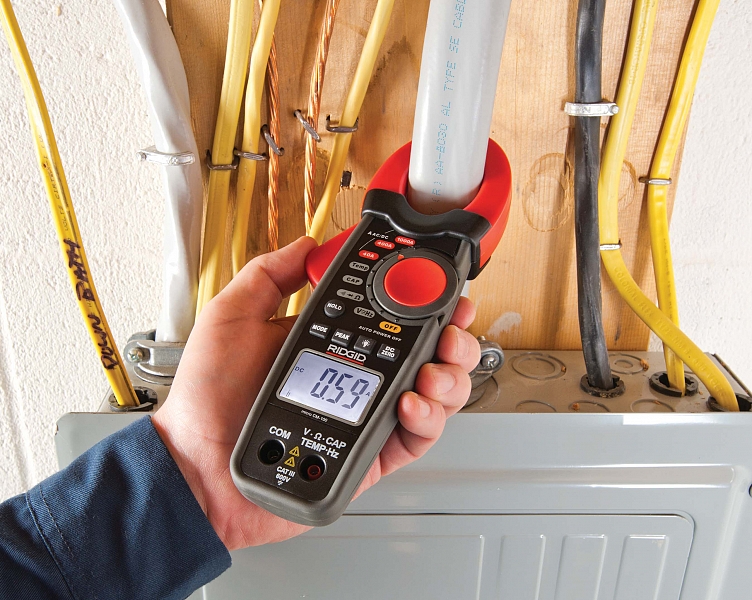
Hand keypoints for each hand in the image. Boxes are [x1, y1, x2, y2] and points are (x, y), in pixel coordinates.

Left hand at [152, 237, 479, 549]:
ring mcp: (366, 414)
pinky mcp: (371, 454)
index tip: (435, 284)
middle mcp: (355, 377)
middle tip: (449, 330)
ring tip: (430, 371)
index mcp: (329, 342)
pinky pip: (418, 437)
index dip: (421, 299)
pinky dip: (427, 418)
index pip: (388, 315)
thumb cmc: (206, 400)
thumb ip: (268, 275)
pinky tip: (409, 403)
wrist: (200, 469)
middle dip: (452, 337)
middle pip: (426, 352)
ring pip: (435, 393)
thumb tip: (306, 245)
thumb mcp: (231, 318)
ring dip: (448, 376)